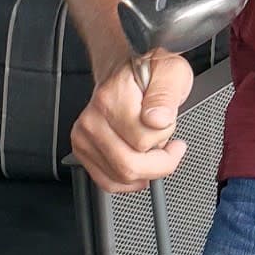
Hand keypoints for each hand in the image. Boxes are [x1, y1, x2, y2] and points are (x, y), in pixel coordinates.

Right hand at [69, 52, 192, 192]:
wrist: (124, 72)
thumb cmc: (150, 73)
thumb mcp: (171, 73)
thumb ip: (166, 95)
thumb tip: (157, 120)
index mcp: (112, 98)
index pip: (143, 140)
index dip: (166, 135)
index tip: (170, 124)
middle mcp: (92, 119)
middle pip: (128, 165)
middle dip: (159, 162)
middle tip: (170, 146)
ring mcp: (84, 137)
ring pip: (120, 178)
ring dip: (145, 169)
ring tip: (152, 147)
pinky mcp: (83, 151)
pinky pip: (108, 182)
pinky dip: (130, 181)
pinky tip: (141, 163)